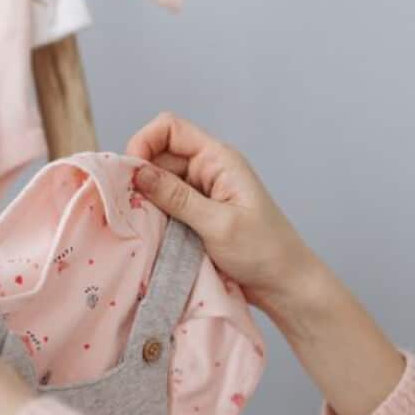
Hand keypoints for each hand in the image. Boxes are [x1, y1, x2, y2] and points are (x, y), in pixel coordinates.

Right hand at [126, 112, 320, 319]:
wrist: (284, 285)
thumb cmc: (263, 251)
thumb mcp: (217, 223)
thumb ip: (176, 197)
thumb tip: (137, 172)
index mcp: (218, 159)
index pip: (170, 129)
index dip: (144, 142)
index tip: (130, 176)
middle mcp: (207, 170)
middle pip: (158, 157)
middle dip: (140, 177)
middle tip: (129, 208)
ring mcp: (201, 194)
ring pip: (158, 184)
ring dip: (146, 201)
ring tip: (140, 225)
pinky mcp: (196, 217)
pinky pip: (165, 207)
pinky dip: (154, 218)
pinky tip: (150, 234)